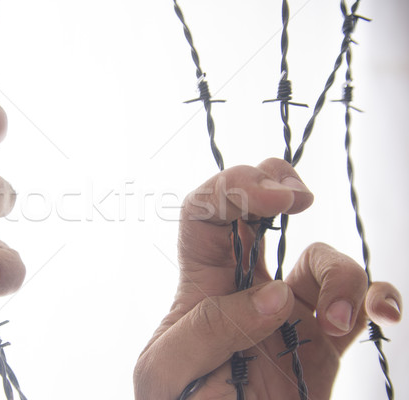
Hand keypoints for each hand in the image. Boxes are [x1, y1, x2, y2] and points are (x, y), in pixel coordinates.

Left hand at [134, 158, 401, 399]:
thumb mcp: (168, 368)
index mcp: (199, 284)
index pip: (203, 213)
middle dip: (276, 182)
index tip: (272, 200)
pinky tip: (383, 313)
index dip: (232, 189)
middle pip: (257, 208)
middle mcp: (245, 286)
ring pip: (321, 256)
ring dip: (338, 273)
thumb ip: (210, 326)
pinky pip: (362, 301)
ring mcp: (289, 309)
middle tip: (296, 198)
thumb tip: (275, 295)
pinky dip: (378, 296)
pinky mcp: (326, 339)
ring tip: (330, 320)